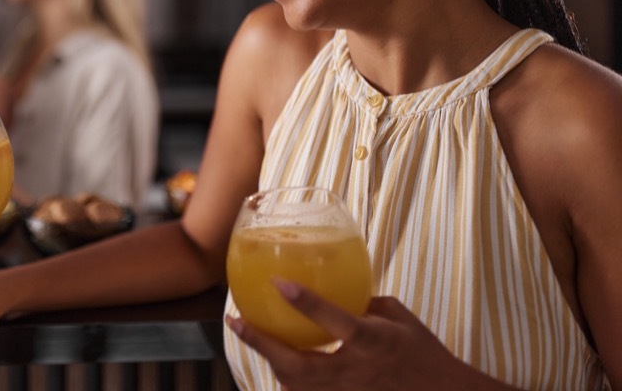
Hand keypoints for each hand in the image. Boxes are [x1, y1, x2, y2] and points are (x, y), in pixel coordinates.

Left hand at [227, 282, 474, 389]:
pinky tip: (277, 364)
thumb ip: (362, 304)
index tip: (278, 282)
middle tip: (236, 322)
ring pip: (296, 384)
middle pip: (298, 365)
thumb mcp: (398, 317)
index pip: (335, 320)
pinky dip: (289, 380)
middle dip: (262, 344)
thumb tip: (334, 288)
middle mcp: (355, 371)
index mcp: (372, 342)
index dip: (305, 302)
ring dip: (270, 361)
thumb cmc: (425, 353)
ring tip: (250, 336)